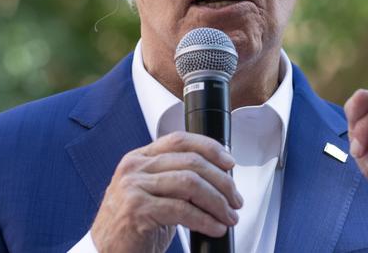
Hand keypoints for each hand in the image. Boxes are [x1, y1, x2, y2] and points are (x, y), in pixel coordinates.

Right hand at [90, 131, 242, 252]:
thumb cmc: (132, 226)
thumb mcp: (152, 194)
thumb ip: (175, 179)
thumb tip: (216, 179)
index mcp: (139, 158)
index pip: (180, 139)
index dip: (210, 147)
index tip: (229, 162)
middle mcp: (135, 167)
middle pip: (191, 162)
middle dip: (221, 181)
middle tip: (235, 200)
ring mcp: (133, 187)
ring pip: (190, 183)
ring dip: (217, 202)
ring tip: (229, 216)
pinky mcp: (137, 209)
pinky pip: (181, 210)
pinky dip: (205, 220)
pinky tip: (214, 227)